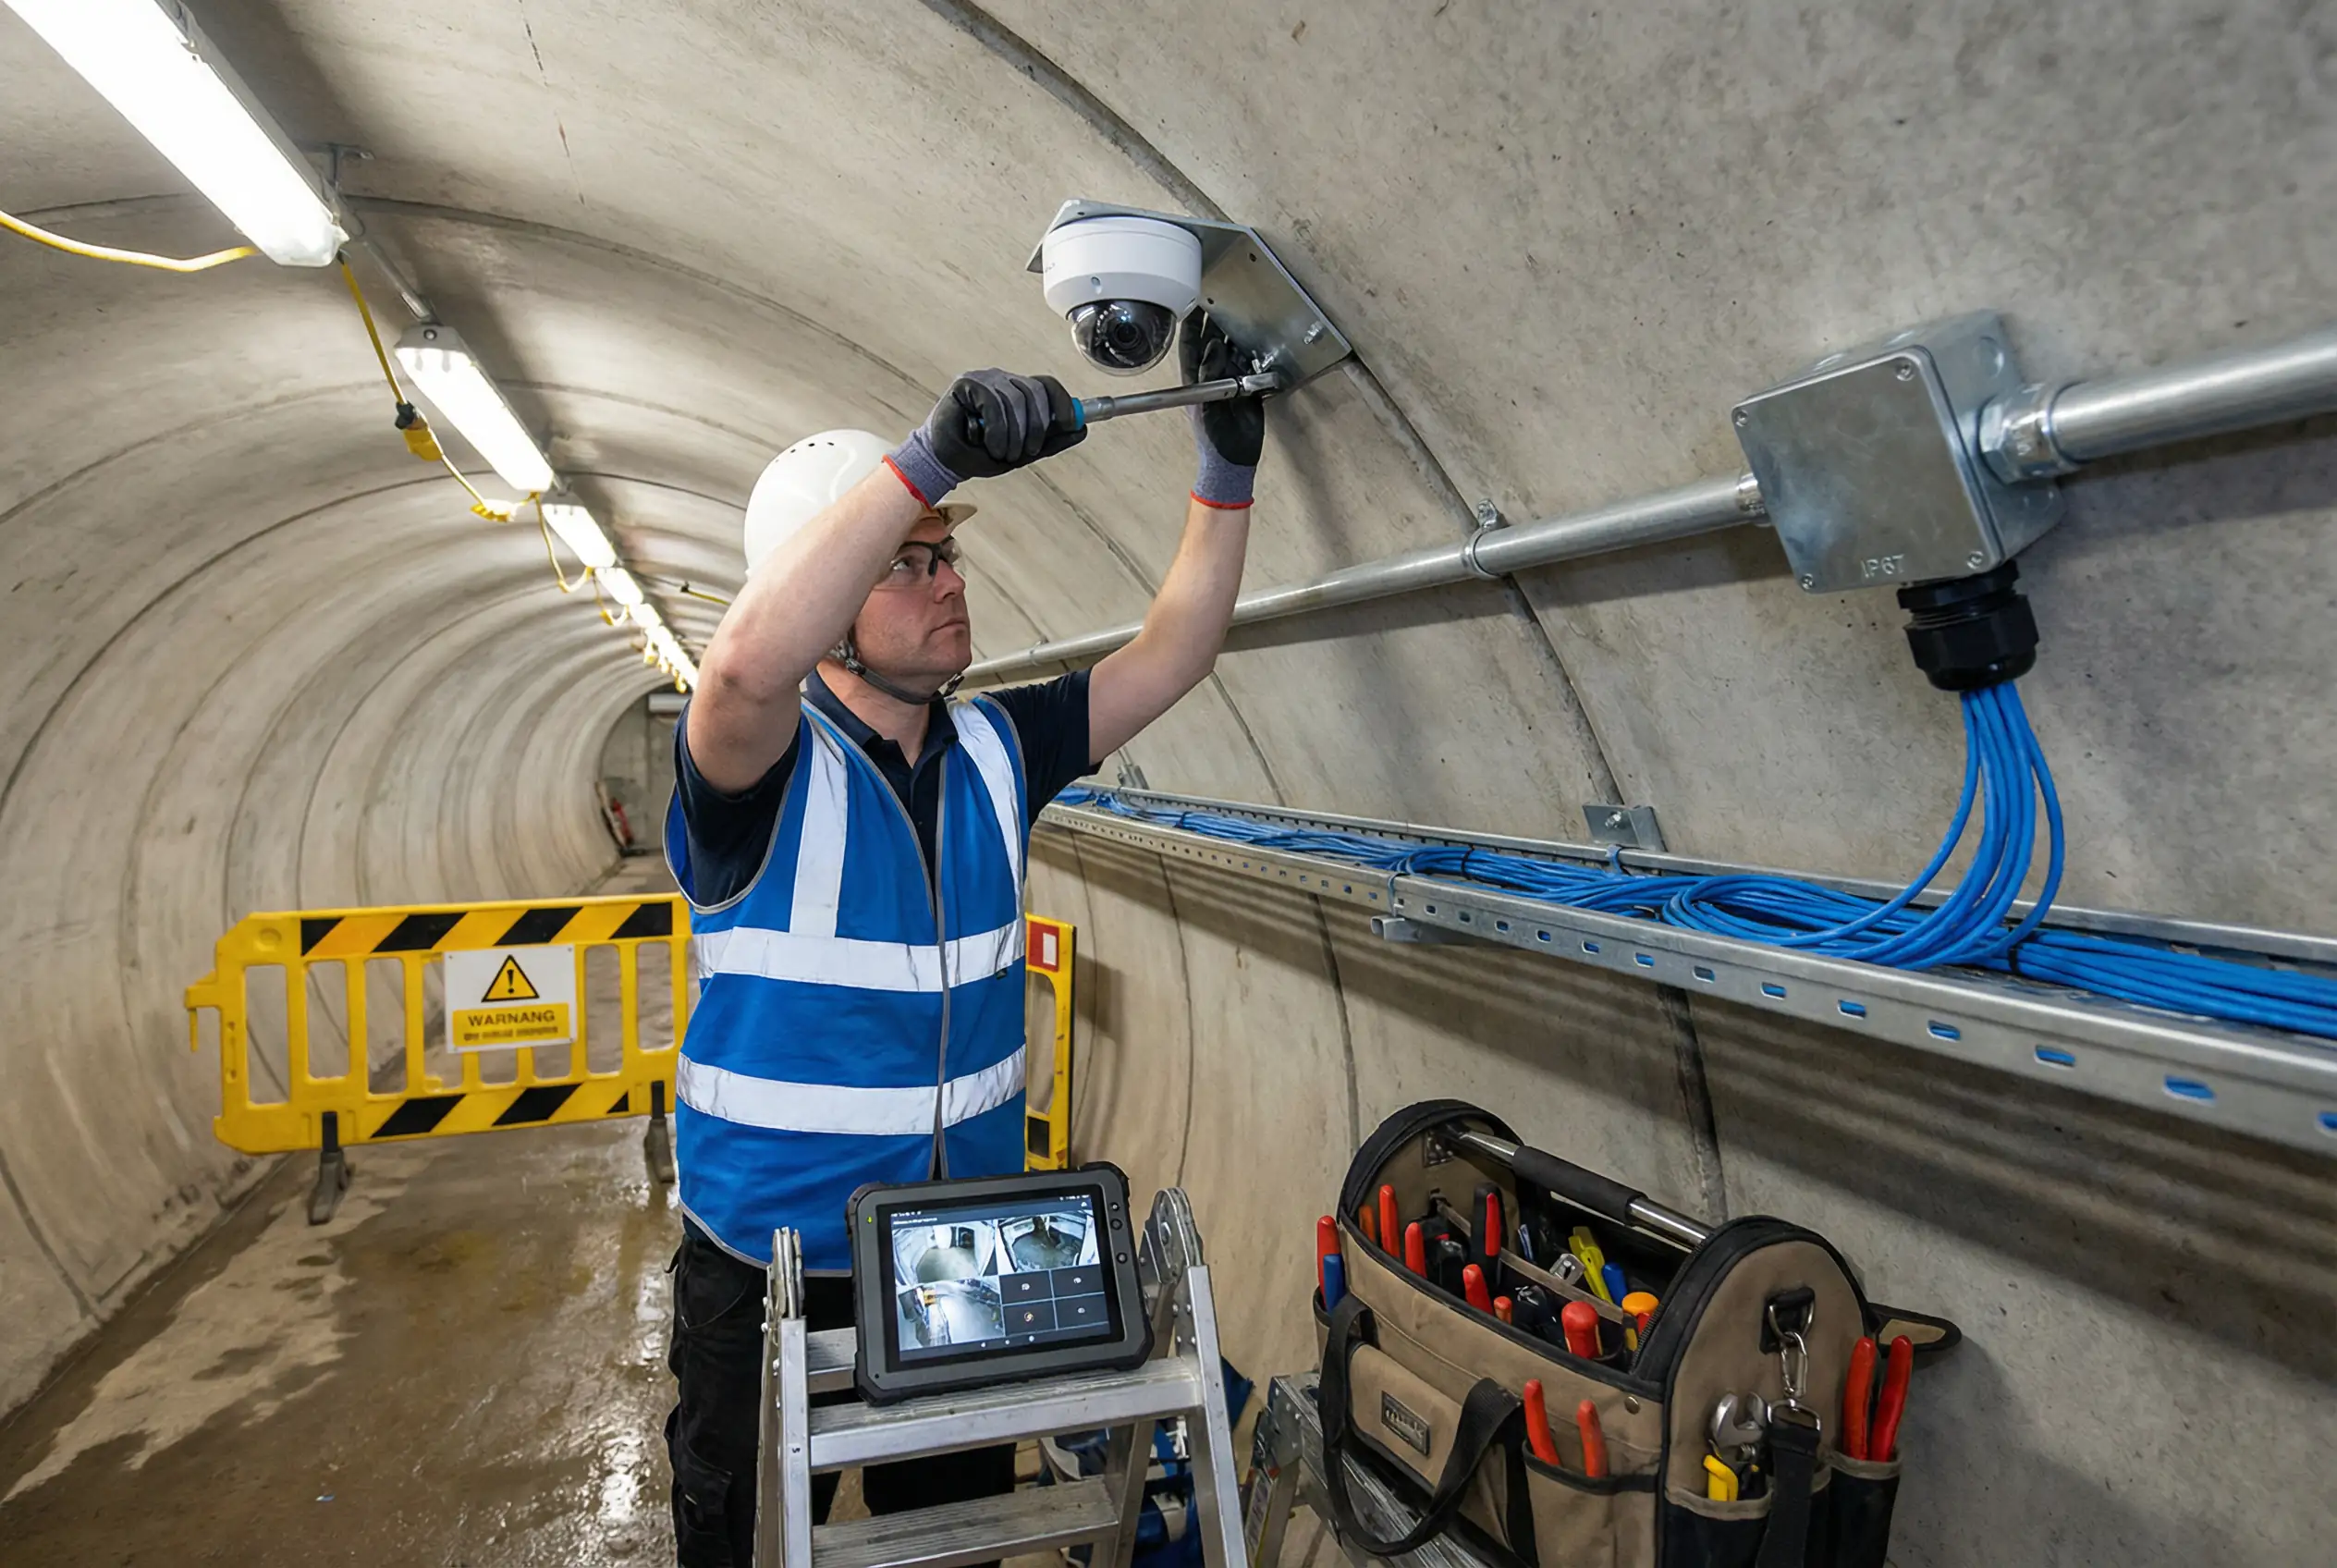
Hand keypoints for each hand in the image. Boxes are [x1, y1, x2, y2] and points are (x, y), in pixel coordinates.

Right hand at [925, 368, 1084, 479]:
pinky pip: (993, 403)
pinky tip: (990, 444)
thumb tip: (1082, 429)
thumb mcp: (1023, 452)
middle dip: (1037, 427)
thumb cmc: (981, 453)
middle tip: (1028, 451)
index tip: (1071, 423)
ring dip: (1014, 435)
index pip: (1047, 385)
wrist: (946, 462)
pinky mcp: (967, 383)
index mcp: (1017, 391)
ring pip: (1015, 400)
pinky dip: (997, 430)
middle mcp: (1003, 380)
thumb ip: (1050, 441)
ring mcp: (985, 379)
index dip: (1062, 402)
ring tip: (1003, 453)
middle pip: (1035, 392)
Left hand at [1180, 310, 1265, 469]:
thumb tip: (1214, 346)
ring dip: (1237, 338)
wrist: (1233, 460)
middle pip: (1213, 343)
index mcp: (1194, 380)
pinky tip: (1258, 343)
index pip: (1189, 345)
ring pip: (1232, 352)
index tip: (1197, 304)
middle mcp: (1212, 377)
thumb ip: (1209, 375)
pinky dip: (1255, 355)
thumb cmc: (1212, 439)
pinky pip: (1251, 367)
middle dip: (1217, 325)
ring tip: (1243, 318)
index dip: (1192, 324)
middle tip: (1225, 304)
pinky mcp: (1249, 389)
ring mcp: (1230, 382)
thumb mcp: (1206, 406)